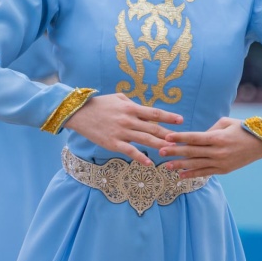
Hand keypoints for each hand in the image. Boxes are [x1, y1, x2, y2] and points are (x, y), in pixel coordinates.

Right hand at [64, 93, 183, 165]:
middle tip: (182, 139)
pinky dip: (140, 157)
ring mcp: (121, 132)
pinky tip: (149, 163)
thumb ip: (132, 103)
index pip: (154, 113)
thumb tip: (145, 109)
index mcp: (131, 107)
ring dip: (159, 145)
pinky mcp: (113, 143)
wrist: (79, 113)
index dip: (168, 117)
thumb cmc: (99, 104)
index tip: (181, 120)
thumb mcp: (118, 98)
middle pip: (153, 128)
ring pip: (144, 140)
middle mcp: (128, 120)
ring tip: (171, 150)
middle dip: (168, 134)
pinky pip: (129, 151)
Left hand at [158, 117, 261, 177]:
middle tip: (160, 151)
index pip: (194, 138)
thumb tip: (196, 137)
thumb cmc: (243, 128)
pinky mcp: (224, 170)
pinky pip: (205, 173)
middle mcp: (218, 151)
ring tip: (166, 166)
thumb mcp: (226, 123)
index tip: (167, 137)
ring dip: (180, 165)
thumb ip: (209, 129)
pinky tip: (181, 175)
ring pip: (196, 165)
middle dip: (175, 152)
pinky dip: (192, 174)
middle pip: (192, 152)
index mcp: (217, 137)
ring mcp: (221, 162)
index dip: (179, 138)